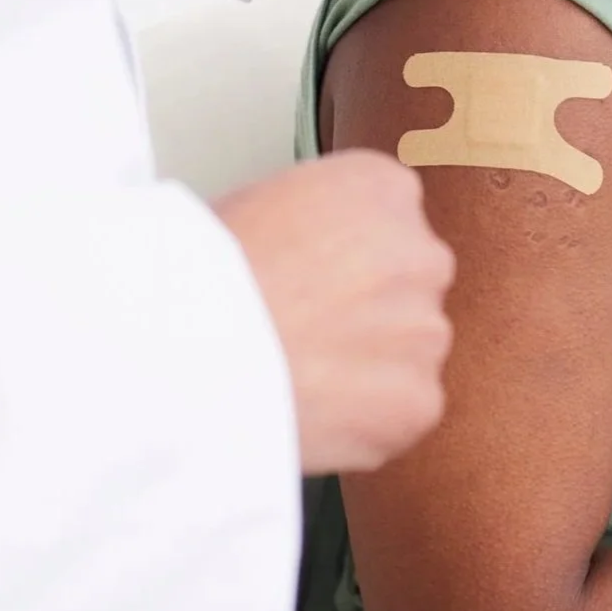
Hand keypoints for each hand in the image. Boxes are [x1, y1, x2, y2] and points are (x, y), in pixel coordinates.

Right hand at [214, 153, 455, 473]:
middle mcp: (421, 252)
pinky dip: (364, 422)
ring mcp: (425, 329)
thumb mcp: (260, 203)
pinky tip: (310, 412)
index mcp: (382, 188)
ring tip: (295, 376)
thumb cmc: (198, 275)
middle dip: (366, 312)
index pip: (389, 221)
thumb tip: (315, 254)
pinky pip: (399, 413)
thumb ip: (314, 224)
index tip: (313, 282)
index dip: (344, 259)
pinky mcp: (417, 400)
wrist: (187, 349)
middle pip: (406, 286)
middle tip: (304, 334)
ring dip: (365, 368)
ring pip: (405, 353)